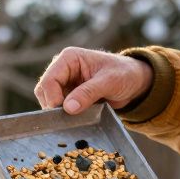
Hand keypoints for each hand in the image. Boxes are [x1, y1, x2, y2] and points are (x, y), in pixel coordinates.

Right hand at [34, 47, 153, 114]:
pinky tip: (78, 119)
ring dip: (59, 112)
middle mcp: (63, 69)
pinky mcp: (70, 96)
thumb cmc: (124, 74)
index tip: (64, 112)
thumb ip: (88, 93)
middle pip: (44, 91)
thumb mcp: (109, 82)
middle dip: (53, 106)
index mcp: (69, 58)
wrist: (135, 82)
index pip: (50, 79)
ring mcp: (65, 83)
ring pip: (49, 101)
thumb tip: (68, 108)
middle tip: (67, 119)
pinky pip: (59, 108)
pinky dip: (65, 115)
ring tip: (76, 118)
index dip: (53, 98)